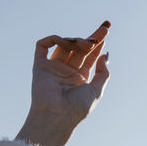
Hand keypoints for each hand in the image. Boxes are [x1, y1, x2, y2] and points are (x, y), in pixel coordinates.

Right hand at [17, 20, 110, 145]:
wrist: (56, 116)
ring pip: (64, 45)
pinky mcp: (40, 66)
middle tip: (101, 32)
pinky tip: (65, 41)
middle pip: (79, 48)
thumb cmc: (77, 108)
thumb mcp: (96, 90)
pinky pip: (42, 46)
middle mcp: (67, 71)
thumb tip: (106, 54)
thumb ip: (103, 73)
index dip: (98, 42)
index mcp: (81, 78)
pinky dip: (53, 39)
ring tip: (85, 45)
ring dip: (76, 40)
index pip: (90, 56)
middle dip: (91, 38)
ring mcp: (53, 68)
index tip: (106, 29)